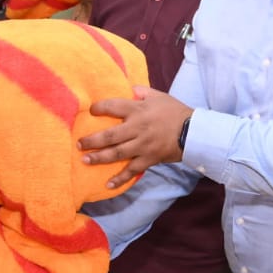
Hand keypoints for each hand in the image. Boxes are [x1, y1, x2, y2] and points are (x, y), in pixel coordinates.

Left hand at [78, 86, 192, 188]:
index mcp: (138, 110)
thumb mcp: (159, 96)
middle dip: (92, 141)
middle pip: (110, 135)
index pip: (113, 107)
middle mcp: (138, 128)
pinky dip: (120, 178)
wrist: (194, 132)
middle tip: (78, 144)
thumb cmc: (175, 111)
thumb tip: (128, 88)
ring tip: (85, 160)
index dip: (99, 108)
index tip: (90, 110)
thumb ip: (141, 91)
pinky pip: (132, 170)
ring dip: (99, 158)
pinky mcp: (149, 159)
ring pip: (117, 154)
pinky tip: (108, 184)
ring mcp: (143, 145)